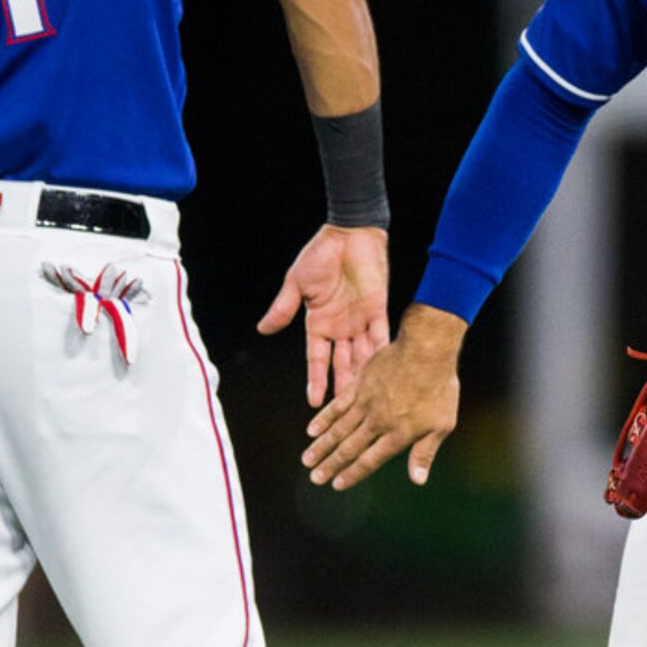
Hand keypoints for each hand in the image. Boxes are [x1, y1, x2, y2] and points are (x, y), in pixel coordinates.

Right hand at [257, 224, 390, 409]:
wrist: (349, 233)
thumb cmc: (320, 254)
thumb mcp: (296, 284)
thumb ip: (283, 309)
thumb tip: (262, 330)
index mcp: (318, 323)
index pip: (316, 359)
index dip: (315, 380)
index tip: (314, 403)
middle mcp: (340, 327)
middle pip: (341, 364)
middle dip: (342, 388)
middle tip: (345, 414)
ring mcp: (360, 321)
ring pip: (362, 357)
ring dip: (363, 378)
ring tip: (366, 402)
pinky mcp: (378, 310)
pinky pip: (380, 337)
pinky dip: (382, 354)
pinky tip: (385, 374)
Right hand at [303, 303, 464, 488]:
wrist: (427, 350)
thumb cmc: (440, 388)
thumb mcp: (441, 424)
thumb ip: (424, 453)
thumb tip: (417, 480)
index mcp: (397, 434)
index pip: (369, 461)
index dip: (352, 474)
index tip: (337, 485)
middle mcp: (377, 422)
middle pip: (349, 448)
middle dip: (330, 465)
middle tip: (314, 478)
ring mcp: (366, 402)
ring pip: (338, 429)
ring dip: (321, 446)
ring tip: (307, 459)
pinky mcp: (359, 384)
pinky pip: (337, 405)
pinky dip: (324, 419)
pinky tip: (312, 430)